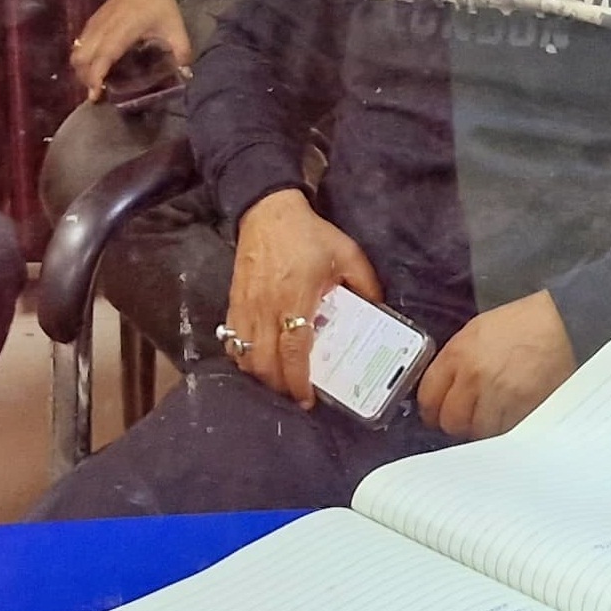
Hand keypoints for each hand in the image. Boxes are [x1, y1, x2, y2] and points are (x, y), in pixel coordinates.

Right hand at [71, 0, 193, 99]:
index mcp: (122, 30)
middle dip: (84, 78)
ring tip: (93, 84)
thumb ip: (181, 51)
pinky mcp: (92, 22)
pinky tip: (93, 67)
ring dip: (80, 70)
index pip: (102, 56)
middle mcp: (103, 28)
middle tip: (97, 94)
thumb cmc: (158, 2)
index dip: (95, 76)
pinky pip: (79, 43)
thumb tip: (186, 75)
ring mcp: (95, 24)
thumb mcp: (175, 26)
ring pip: (77, 51)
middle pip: (81, 57)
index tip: (95, 94)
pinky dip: (81, 58)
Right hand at [223, 188, 382, 407]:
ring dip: (260, 374)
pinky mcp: (234, 300)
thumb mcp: (348, 254)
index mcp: (295, 299)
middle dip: (279, 386)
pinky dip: (242, 356)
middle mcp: (266, 308)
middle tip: (296, 396)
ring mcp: (246, 305)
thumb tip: (377, 310)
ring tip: (278, 382)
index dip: (299, 381)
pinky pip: (232, 338)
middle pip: (264, 362)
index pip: (293, 351)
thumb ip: (366, 284)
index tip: (308, 399)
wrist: (267, 211)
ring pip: (244, 355)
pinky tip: (255, 360)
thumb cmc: (309, 234)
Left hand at [418, 290, 576, 439]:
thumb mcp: (475, 333)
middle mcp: (475, 377)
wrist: (560, 323)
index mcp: (457, 355)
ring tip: (490, 418)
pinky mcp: (526, 409)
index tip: (434, 414)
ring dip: (482, 429)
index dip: (429, 411)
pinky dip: (505, 430)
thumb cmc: (520, 325)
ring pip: (478, 432)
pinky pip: (506, 432)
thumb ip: (454, 362)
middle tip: (463, 420)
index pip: (428, 397)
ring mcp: (501, 395)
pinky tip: (509, 418)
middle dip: (455, 423)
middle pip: (451, 421)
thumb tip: (442, 388)